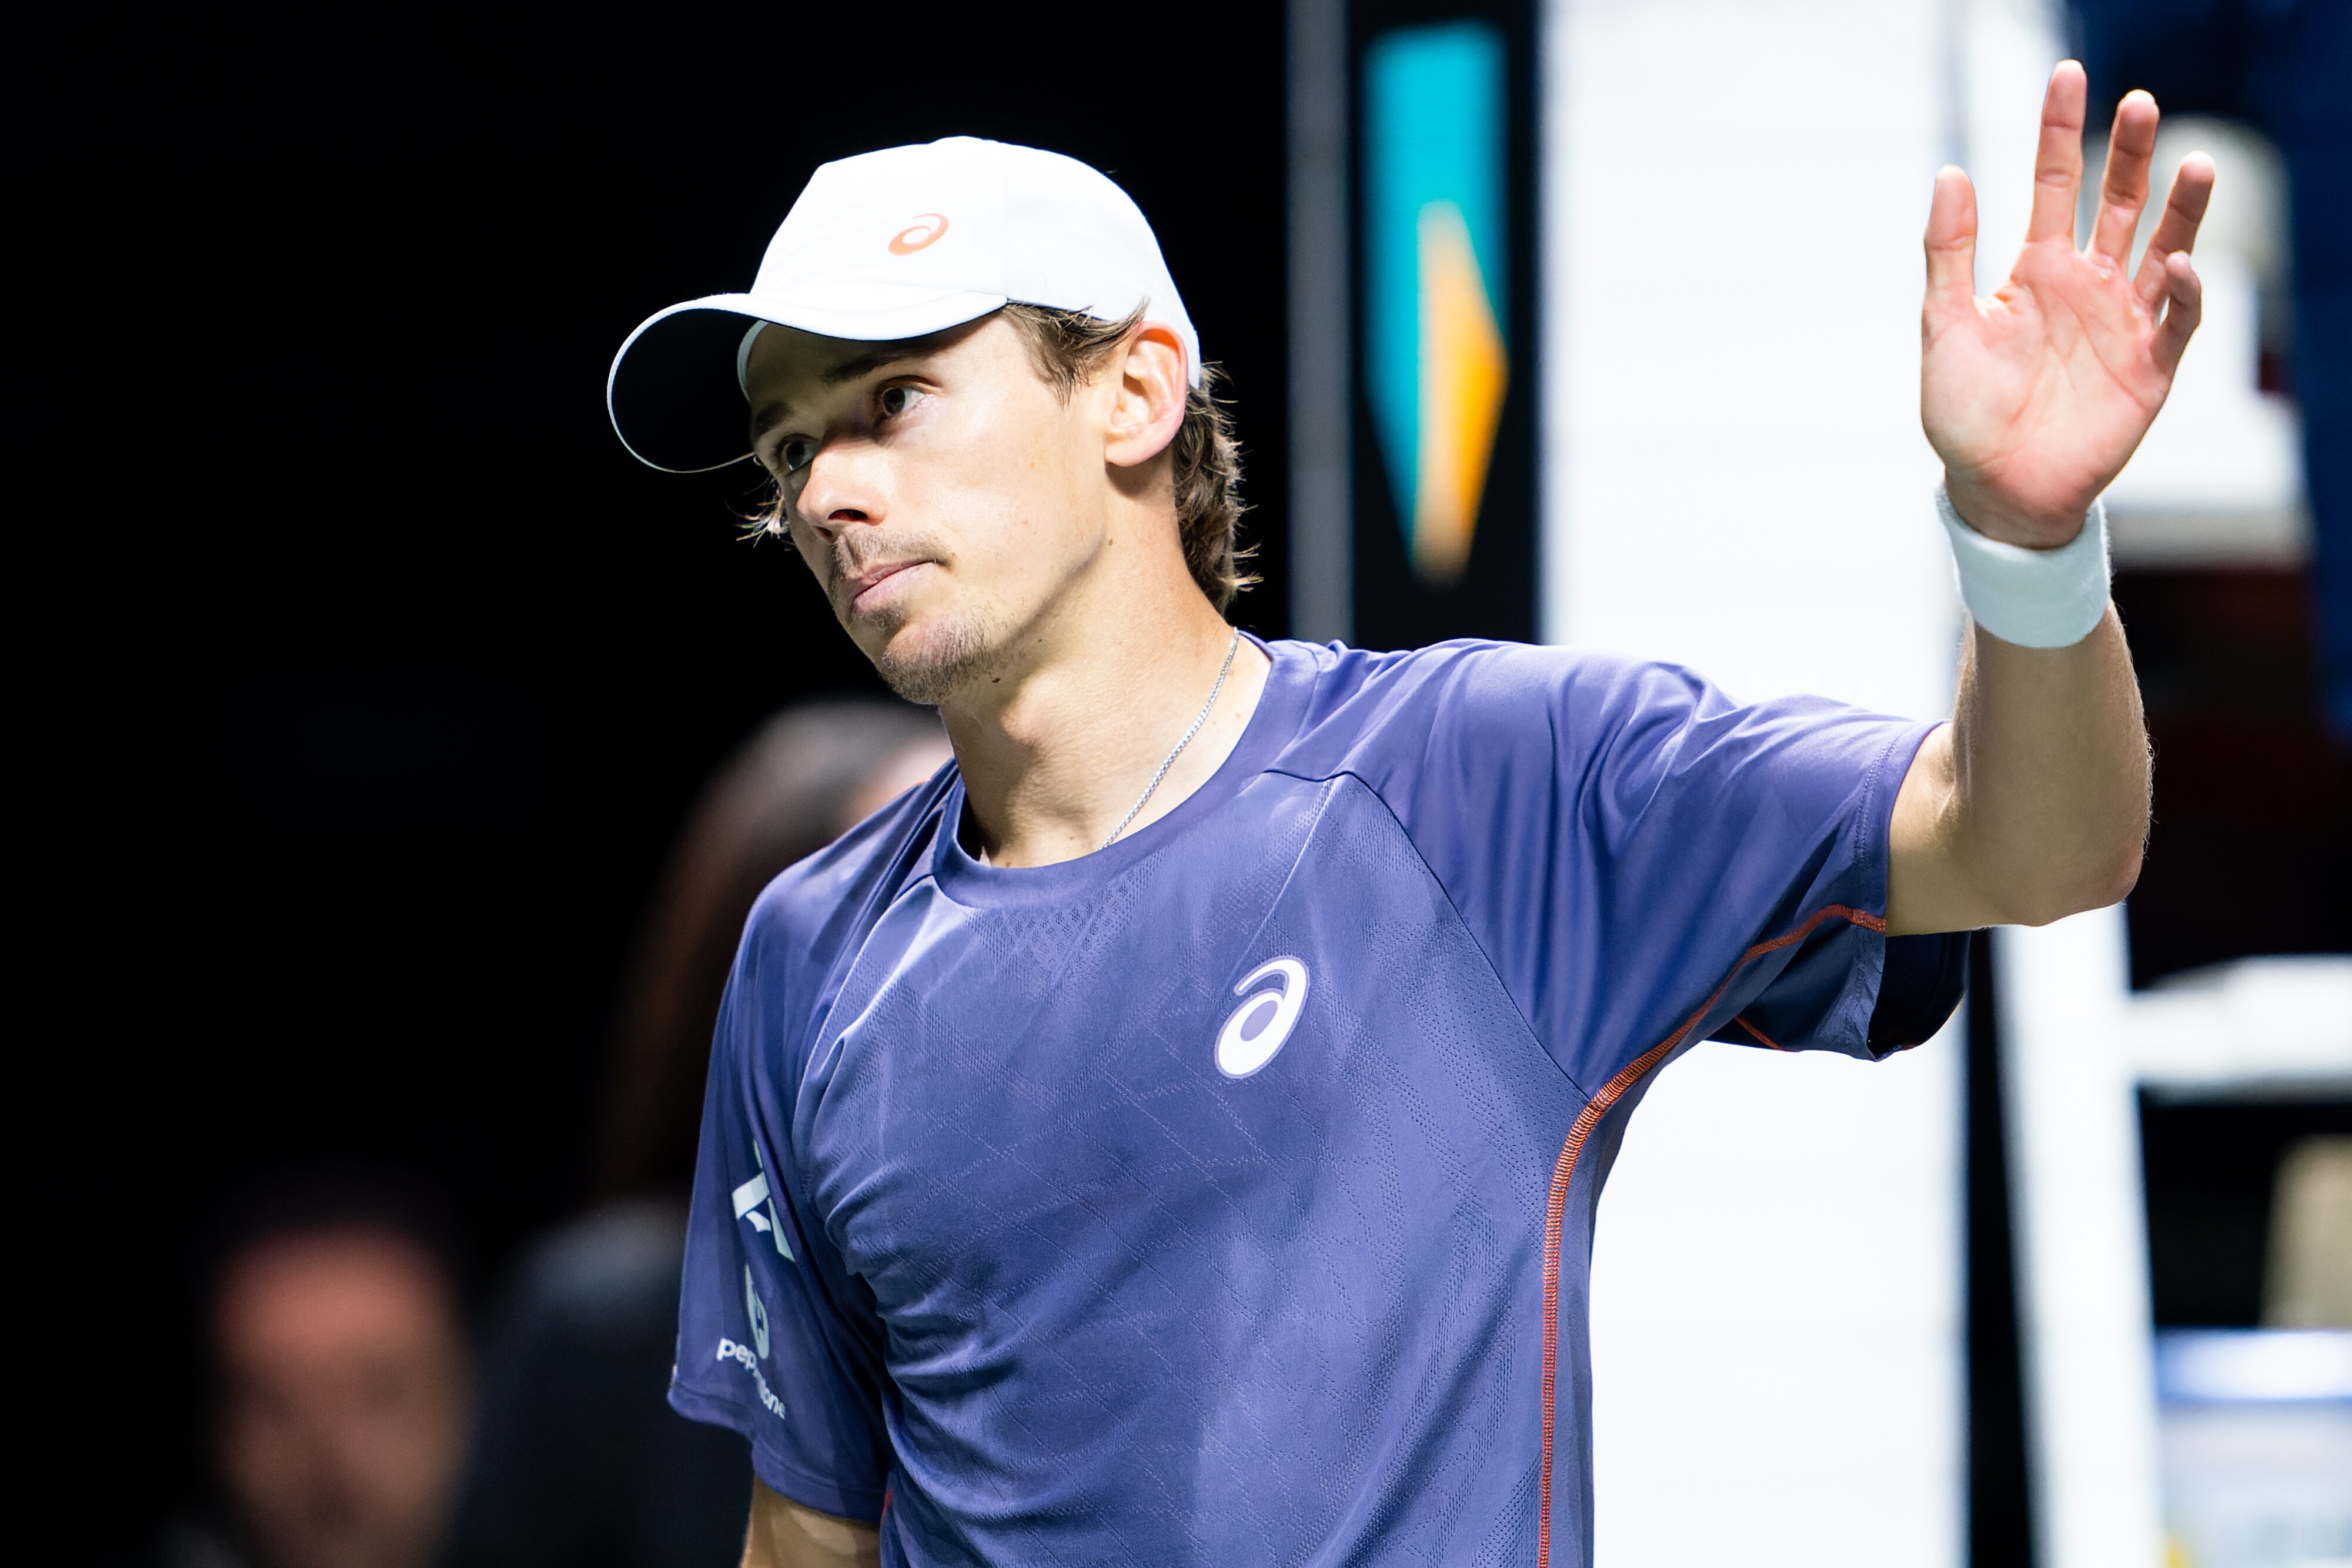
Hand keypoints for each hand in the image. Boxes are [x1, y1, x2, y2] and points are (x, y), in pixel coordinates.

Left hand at [1921, 61, 2213, 546]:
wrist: (1993, 487)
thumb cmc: (1963, 412)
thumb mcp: (1944, 323)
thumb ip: (1949, 251)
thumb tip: (1951, 171)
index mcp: (2037, 270)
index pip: (2055, 185)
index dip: (2061, 132)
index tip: (2069, 75)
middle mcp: (2086, 286)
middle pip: (2118, 203)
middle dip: (2131, 154)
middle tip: (2141, 102)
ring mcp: (2122, 322)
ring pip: (2160, 247)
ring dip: (2179, 209)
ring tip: (2193, 162)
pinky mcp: (2150, 367)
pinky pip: (2177, 319)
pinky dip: (2181, 290)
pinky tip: (2174, 261)